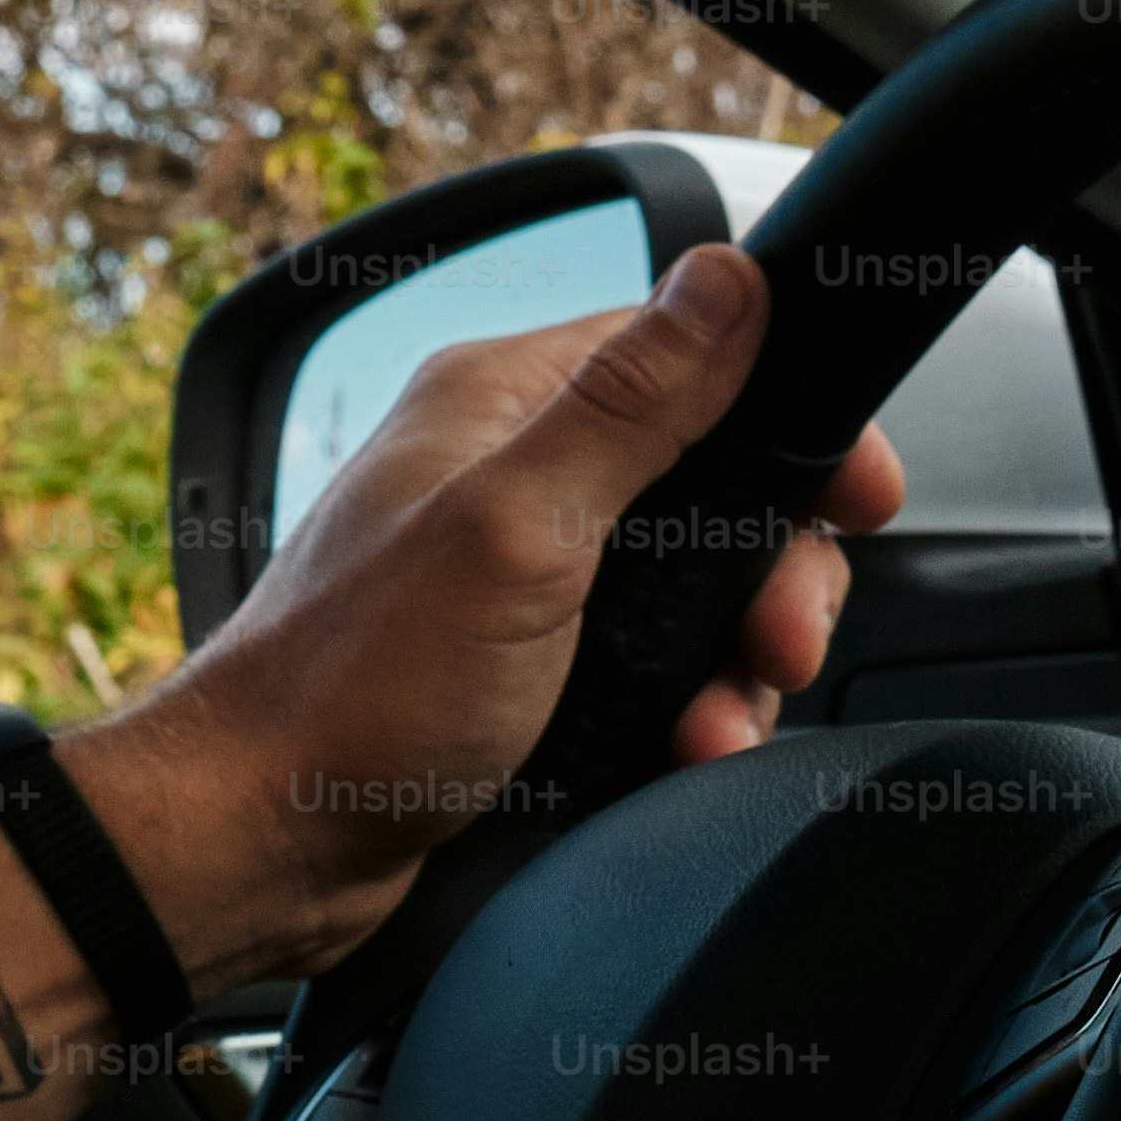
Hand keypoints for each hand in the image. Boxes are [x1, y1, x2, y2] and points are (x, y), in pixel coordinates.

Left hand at [65, 241, 906, 996]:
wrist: (264, 842)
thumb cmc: (356, 690)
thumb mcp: (517, 531)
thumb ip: (630, 406)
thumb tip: (725, 277)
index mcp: (499, 406)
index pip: (690, 355)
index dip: (790, 422)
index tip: (855, 498)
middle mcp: (509, 477)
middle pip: (716, 485)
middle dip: (774, 574)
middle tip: (778, 641)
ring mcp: (519, 577)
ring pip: (697, 590)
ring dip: (735, 662)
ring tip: (715, 719)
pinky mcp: (527, 668)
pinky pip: (653, 669)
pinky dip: (685, 712)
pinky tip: (679, 750)